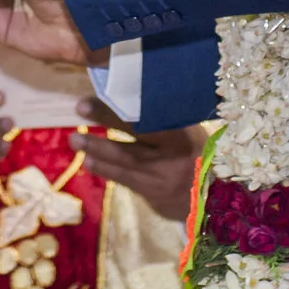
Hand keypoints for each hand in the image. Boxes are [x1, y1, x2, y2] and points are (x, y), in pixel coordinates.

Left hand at [68, 97, 201, 222]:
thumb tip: (128, 97)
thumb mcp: (190, 135)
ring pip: (126, 159)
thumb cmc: (198, 158)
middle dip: (108, 118)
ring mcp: (163, 175)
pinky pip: (126, 179)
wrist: (214, 199)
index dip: (131, 103)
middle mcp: (174, 153)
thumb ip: (166, 121)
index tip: (106, 88)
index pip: (155, 115)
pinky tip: (89, 163)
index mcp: (185, 133)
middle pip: (138, 133)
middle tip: (81, 107)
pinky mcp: (154, 194)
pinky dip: (106, 170)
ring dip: (98, 149)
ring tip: (75, 140)